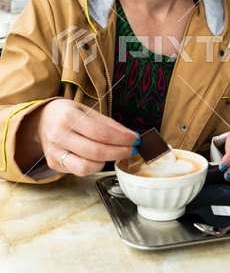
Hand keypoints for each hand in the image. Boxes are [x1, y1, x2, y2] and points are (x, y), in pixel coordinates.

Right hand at [16, 99, 139, 175]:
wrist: (42, 120)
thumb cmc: (68, 113)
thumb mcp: (87, 110)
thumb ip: (109, 124)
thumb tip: (131, 136)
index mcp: (68, 117)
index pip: (101, 133)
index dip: (122, 139)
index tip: (135, 140)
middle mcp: (59, 136)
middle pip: (96, 152)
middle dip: (120, 152)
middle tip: (132, 150)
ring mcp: (54, 152)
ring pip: (87, 167)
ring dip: (108, 162)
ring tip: (117, 153)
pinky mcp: (53, 165)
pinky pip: (79, 171)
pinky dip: (94, 166)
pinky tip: (101, 158)